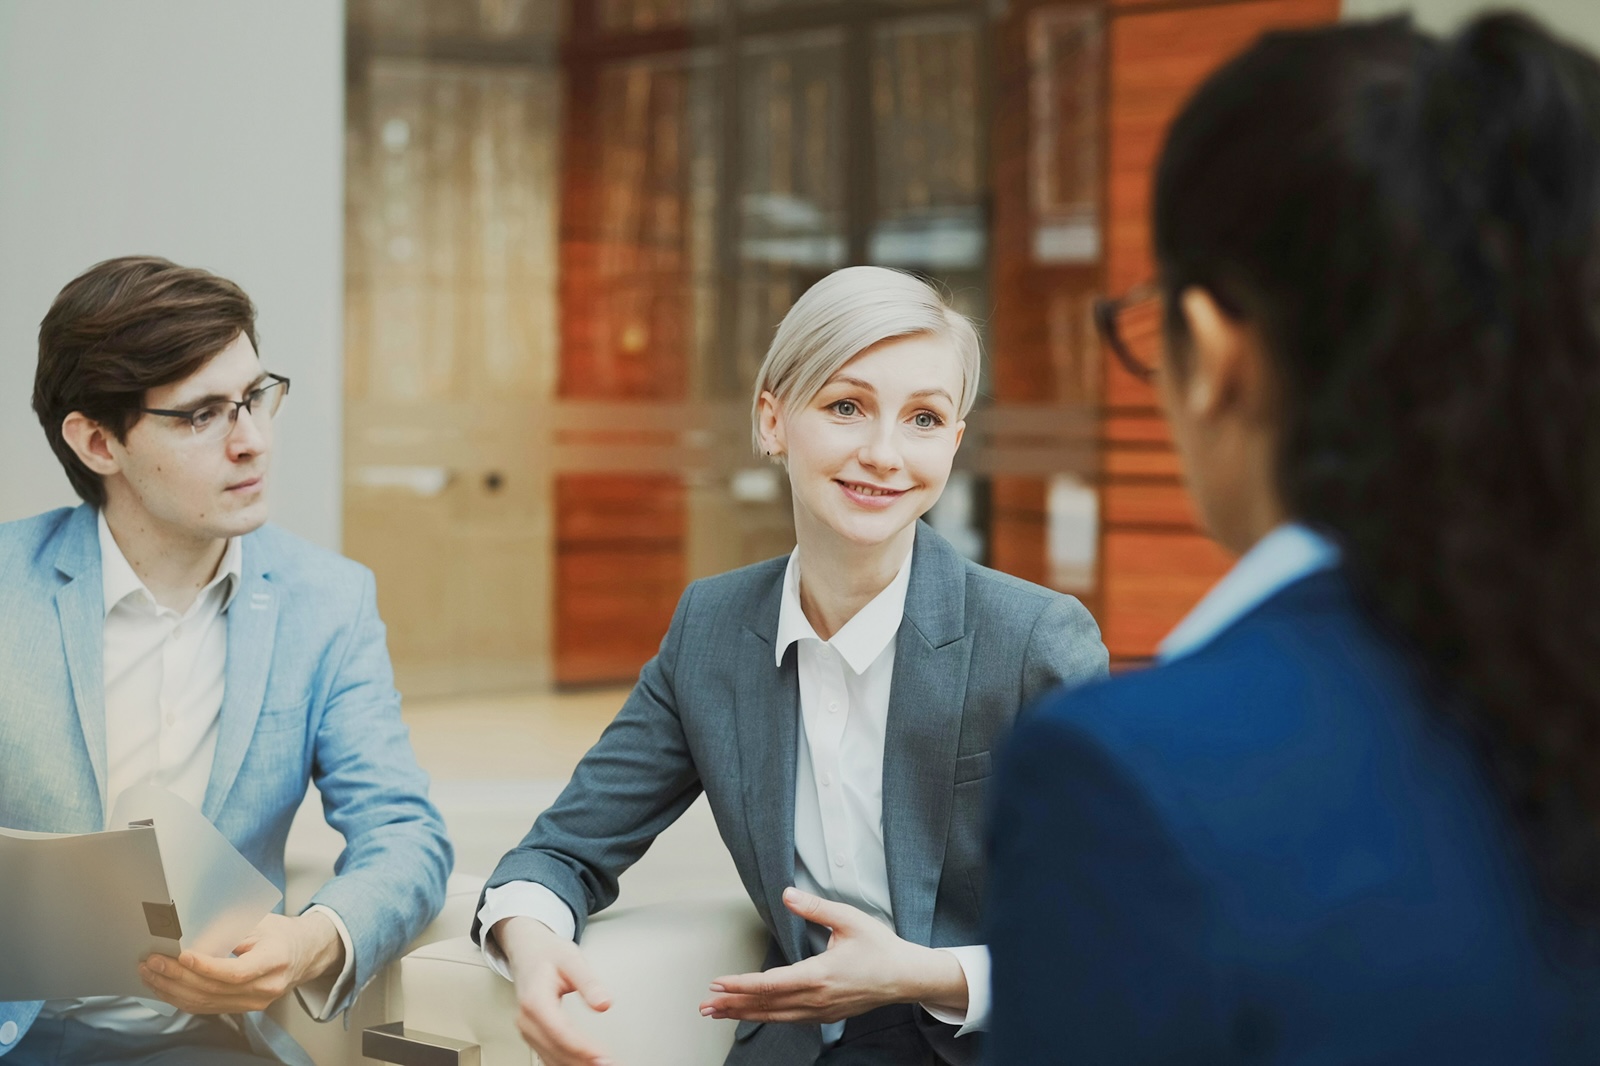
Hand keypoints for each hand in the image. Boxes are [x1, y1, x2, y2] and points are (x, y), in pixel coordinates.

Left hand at [138, 911, 343, 1013]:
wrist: (302, 955)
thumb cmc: (280, 933)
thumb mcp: (262, 922)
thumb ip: (231, 929)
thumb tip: (192, 933)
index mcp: (275, 961)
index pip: (236, 972)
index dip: (207, 967)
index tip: (182, 955)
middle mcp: (266, 988)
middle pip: (214, 989)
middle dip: (178, 976)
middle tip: (153, 962)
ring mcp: (254, 1003)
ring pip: (205, 1003)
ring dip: (172, 989)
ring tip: (150, 973)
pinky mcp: (242, 1009)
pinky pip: (206, 1008)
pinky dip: (180, 997)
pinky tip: (164, 986)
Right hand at [494, 916, 615, 1065]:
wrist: (527, 950)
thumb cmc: (548, 953)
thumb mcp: (572, 959)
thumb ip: (589, 982)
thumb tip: (605, 1003)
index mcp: (535, 1000)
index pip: (561, 1032)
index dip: (583, 1048)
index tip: (604, 1057)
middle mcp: (527, 1019)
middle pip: (556, 1050)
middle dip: (583, 1062)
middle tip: (610, 1064)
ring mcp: (527, 1029)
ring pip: (551, 1058)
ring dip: (577, 1065)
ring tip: (603, 1064)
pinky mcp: (533, 1034)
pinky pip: (549, 1055)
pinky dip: (568, 1062)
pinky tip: (585, 1063)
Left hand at [699, 888, 967, 1023]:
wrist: (906, 977)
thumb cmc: (881, 948)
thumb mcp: (850, 919)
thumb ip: (815, 908)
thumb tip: (788, 894)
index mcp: (820, 974)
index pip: (771, 983)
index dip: (742, 985)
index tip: (719, 982)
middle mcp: (817, 998)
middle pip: (766, 1004)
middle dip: (733, 1005)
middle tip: (704, 1005)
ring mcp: (821, 1010)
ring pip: (775, 1016)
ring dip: (744, 1014)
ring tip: (718, 1013)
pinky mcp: (825, 1015)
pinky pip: (789, 1020)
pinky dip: (766, 1018)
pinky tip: (752, 1014)